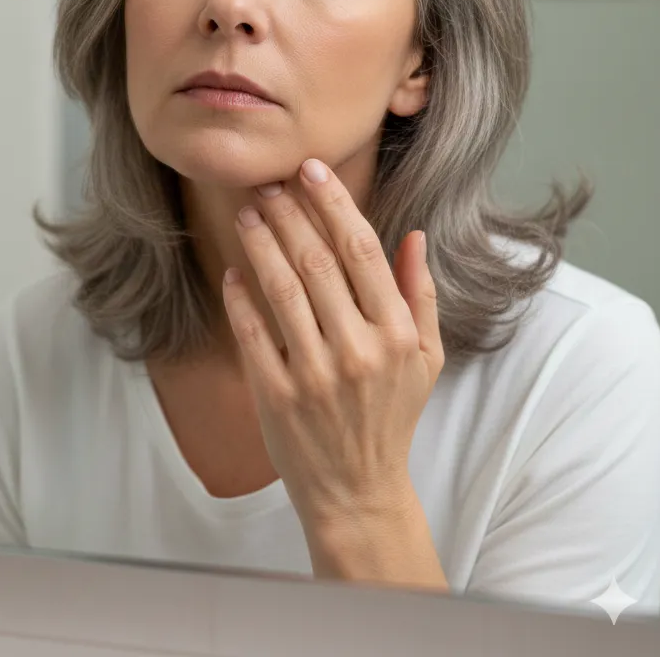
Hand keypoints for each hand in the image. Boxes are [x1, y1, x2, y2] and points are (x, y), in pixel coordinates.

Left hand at [223, 158, 445, 585]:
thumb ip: (420, 295)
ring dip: (260, 242)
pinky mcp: (278, 396)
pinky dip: (240, 298)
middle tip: (268, 184)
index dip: (333, 203)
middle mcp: (359, 349)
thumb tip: (415, 236)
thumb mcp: (426, 358)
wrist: (358, 490)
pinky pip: (252, 333)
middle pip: (315, 260)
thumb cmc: (391, 416)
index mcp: (398, 333)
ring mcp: (315, 374)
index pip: (362, 250)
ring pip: (281, 288)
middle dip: (288, 213)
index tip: (311, 169)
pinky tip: (233, 271)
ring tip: (247, 212)